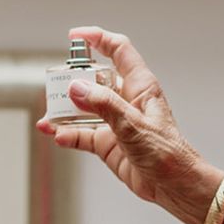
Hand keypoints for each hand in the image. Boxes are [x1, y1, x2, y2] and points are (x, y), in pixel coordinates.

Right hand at [36, 26, 223, 223]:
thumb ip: (104, 104)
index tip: (75, 37)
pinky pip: (82, 134)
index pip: (118, 51)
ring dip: (65, 110)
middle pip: (94, 79)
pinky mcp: (108, 144)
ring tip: (49, 114)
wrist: (174, 186)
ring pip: (83, 109)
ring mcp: (115, 122)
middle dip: (72, 80)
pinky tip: (56, 134)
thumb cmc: (167, 153)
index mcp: (140, 87)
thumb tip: (75, 88)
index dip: (98, 39)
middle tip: (55, 84)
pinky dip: (68, 134)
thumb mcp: (133, 125)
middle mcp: (125, 101)